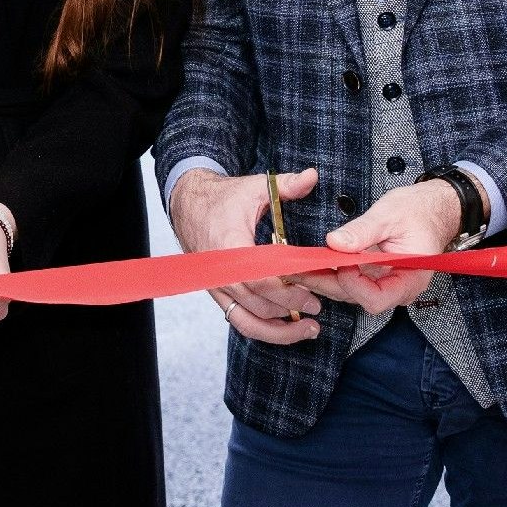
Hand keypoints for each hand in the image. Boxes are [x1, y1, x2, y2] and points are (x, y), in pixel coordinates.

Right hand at [168, 167, 322, 344]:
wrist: (188, 204)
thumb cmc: (222, 198)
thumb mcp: (255, 187)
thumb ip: (286, 185)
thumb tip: (311, 176)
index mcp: (230, 247)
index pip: (261, 281)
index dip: (289, 293)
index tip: (313, 296)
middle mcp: (221, 272)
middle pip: (258, 304)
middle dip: (291, 310)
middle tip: (317, 307)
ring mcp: (217, 286)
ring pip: (247, 321)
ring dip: (279, 330)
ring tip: (308, 328)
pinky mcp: (217, 293)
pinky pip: (239, 320)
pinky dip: (262, 328)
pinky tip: (285, 329)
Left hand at [304, 180, 461, 315]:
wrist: (432, 208)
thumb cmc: (419, 211)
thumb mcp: (390, 215)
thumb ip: (363, 231)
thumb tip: (335, 242)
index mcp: (410, 279)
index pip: (375, 298)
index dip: (353, 284)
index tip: (340, 261)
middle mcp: (397, 288)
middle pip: (356, 297)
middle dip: (327, 282)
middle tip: (298, 268)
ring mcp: (385, 284)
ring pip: (349, 291)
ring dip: (324, 278)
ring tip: (299, 264)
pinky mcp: (374, 276)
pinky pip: (350, 281)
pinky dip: (331, 272)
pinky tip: (313, 262)